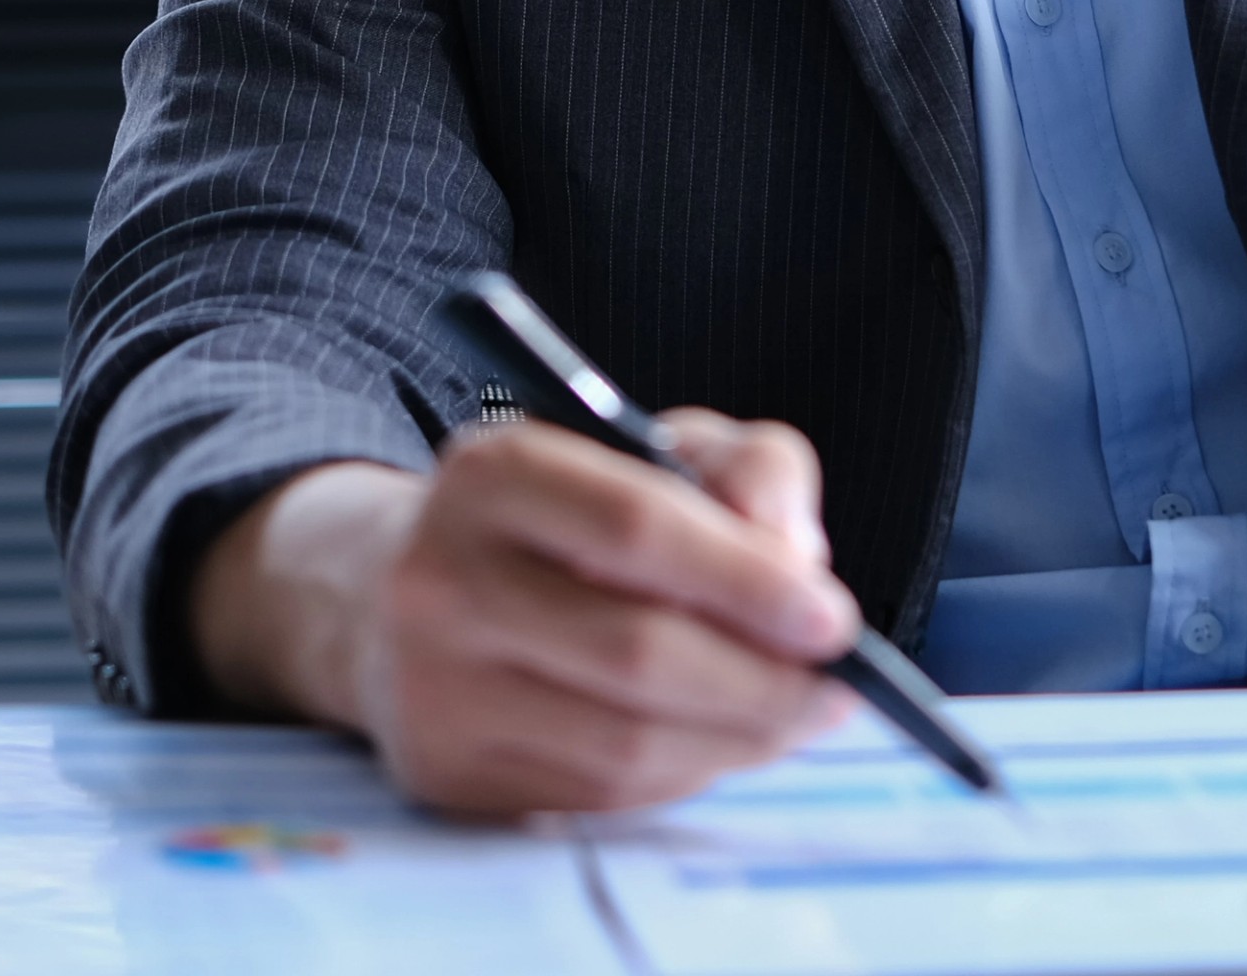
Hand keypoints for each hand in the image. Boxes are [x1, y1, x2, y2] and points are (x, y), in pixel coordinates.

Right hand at [193, 414, 862, 816]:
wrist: (412, 594)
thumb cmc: (569, 520)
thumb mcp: (662, 450)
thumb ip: (751, 470)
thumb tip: (798, 557)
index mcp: (493, 473)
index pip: (636, 528)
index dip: (747, 581)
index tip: (833, 619)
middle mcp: (442, 579)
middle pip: (637, 651)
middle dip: (761, 681)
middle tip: (835, 688)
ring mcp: (433, 689)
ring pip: (625, 743)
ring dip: (736, 739)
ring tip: (791, 713)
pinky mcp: (446, 774)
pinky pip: (598, 796)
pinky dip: (682, 774)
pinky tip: (714, 739)